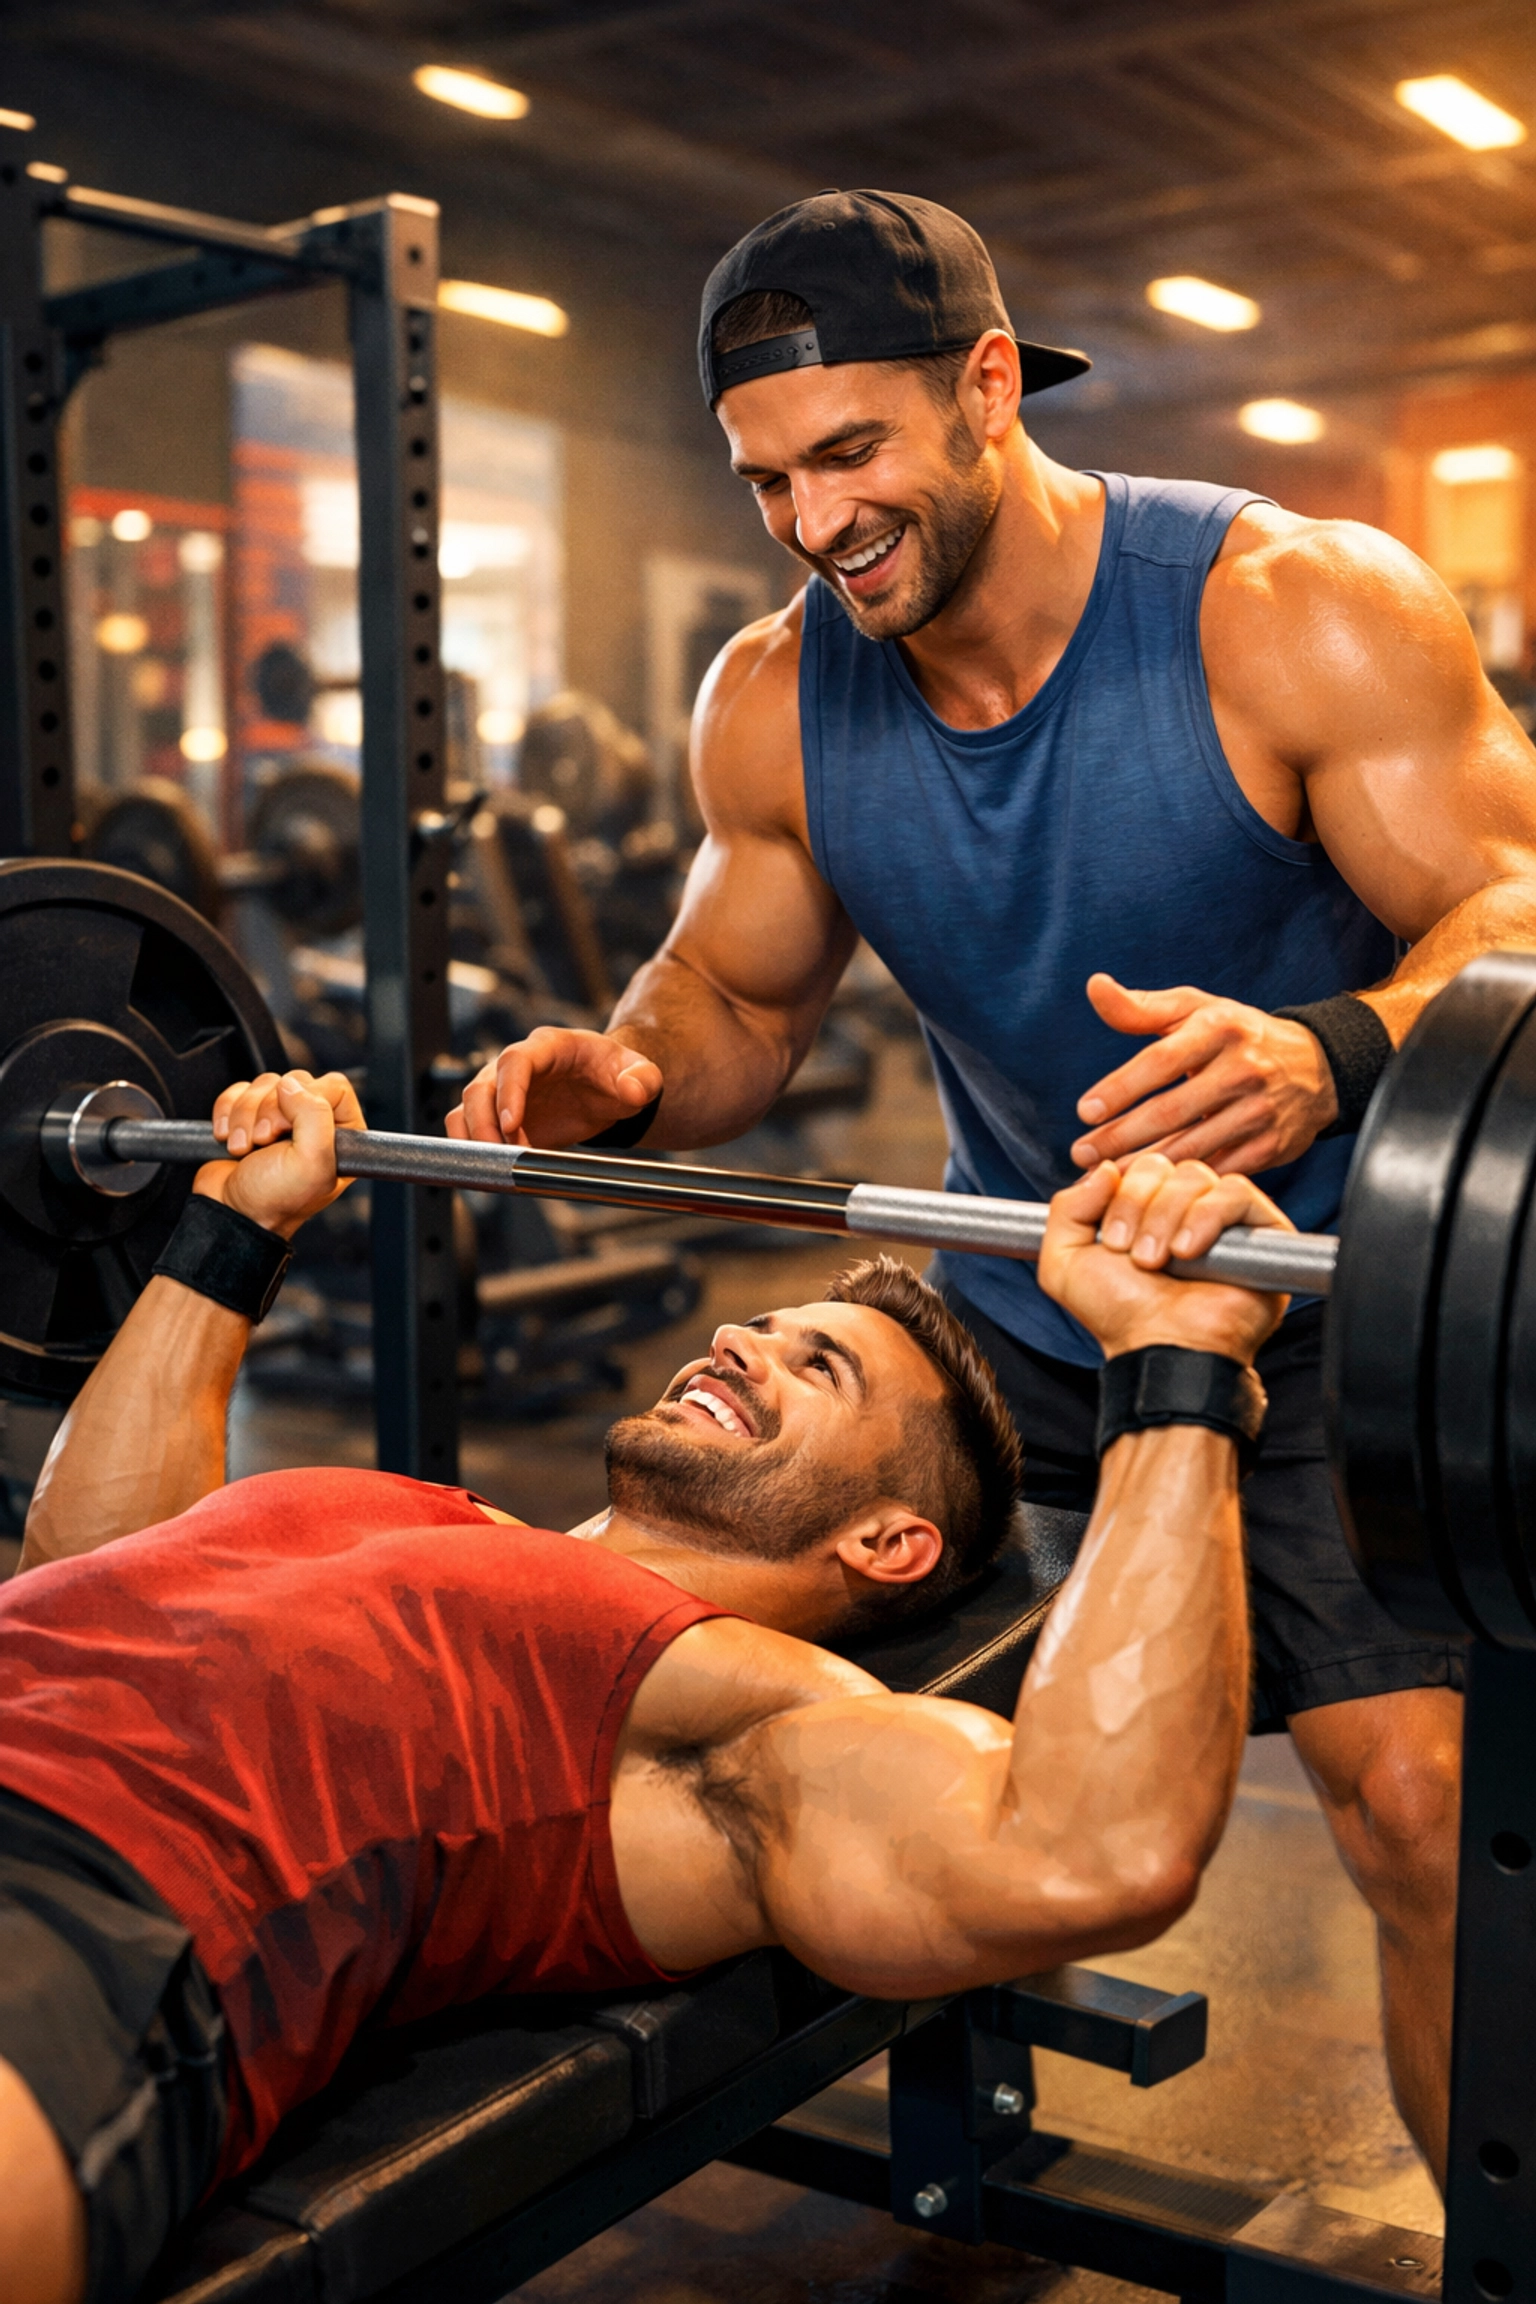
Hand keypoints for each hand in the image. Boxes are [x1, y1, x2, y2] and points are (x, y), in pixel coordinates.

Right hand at [196, 1070, 363, 1239]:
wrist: (231, 1214)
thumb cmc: (274, 1200)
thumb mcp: (311, 1163)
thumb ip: (314, 1116)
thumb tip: (292, 1085)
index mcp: (342, 1134)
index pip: (334, 1086)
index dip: (306, 1101)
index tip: (288, 1130)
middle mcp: (314, 1125)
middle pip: (295, 1081)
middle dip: (269, 1111)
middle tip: (265, 1143)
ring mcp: (281, 1120)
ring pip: (264, 1085)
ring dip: (245, 1116)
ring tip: (244, 1149)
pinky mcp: (249, 1117)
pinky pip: (238, 1092)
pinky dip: (227, 1112)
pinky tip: (228, 1139)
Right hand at [447, 1027, 662, 1147]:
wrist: (606, 1090)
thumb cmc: (617, 1074)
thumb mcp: (640, 1073)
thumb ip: (642, 1078)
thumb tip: (634, 1090)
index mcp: (548, 1047)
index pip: (516, 1062)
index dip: (509, 1092)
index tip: (512, 1125)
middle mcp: (516, 1065)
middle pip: (480, 1088)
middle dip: (484, 1124)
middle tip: (503, 1155)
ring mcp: (502, 1090)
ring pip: (467, 1109)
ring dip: (474, 1139)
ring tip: (501, 1167)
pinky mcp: (498, 1116)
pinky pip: (470, 1129)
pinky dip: (474, 1150)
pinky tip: (497, 1170)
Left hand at [1039, 1154, 1291, 1363]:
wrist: (1160, 1346)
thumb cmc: (1120, 1314)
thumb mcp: (1064, 1261)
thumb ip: (1066, 1208)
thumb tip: (1105, 1169)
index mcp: (1143, 1210)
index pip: (1134, 1167)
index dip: (1120, 1195)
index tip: (1112, 1242)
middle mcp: (1183, 1209)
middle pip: (1161, 1166)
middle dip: (1138, 1206)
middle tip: (1137, 1255)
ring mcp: (1223, 1218)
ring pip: (1194, 1176)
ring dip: (1168, 1216)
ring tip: (1164, 1260)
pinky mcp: (1261, 1229)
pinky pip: (1236, 1192)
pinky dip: (1207, 1215)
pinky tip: (1191, 1251)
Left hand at [1069, 974, 1337, 1175]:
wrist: (1316, 1066)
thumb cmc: (1236, 1035)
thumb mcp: (1195, 1010)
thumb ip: (1140, 1007)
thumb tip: (1096, 986)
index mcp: (1219, 1029)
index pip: (1160, 1062)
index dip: (1120, 1088)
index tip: (1085, 1111)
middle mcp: (1243, 1069)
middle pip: (1171, 1111)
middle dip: (1120, 1136)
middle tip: (1081, 1153)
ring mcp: (1259, 1111)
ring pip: (1191, 1147)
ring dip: (1143, 1167)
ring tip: (1104, 1176)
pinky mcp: (1271, 1147)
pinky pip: (1217, 1171)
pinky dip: (1180, 1184)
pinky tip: (1149, 1191)